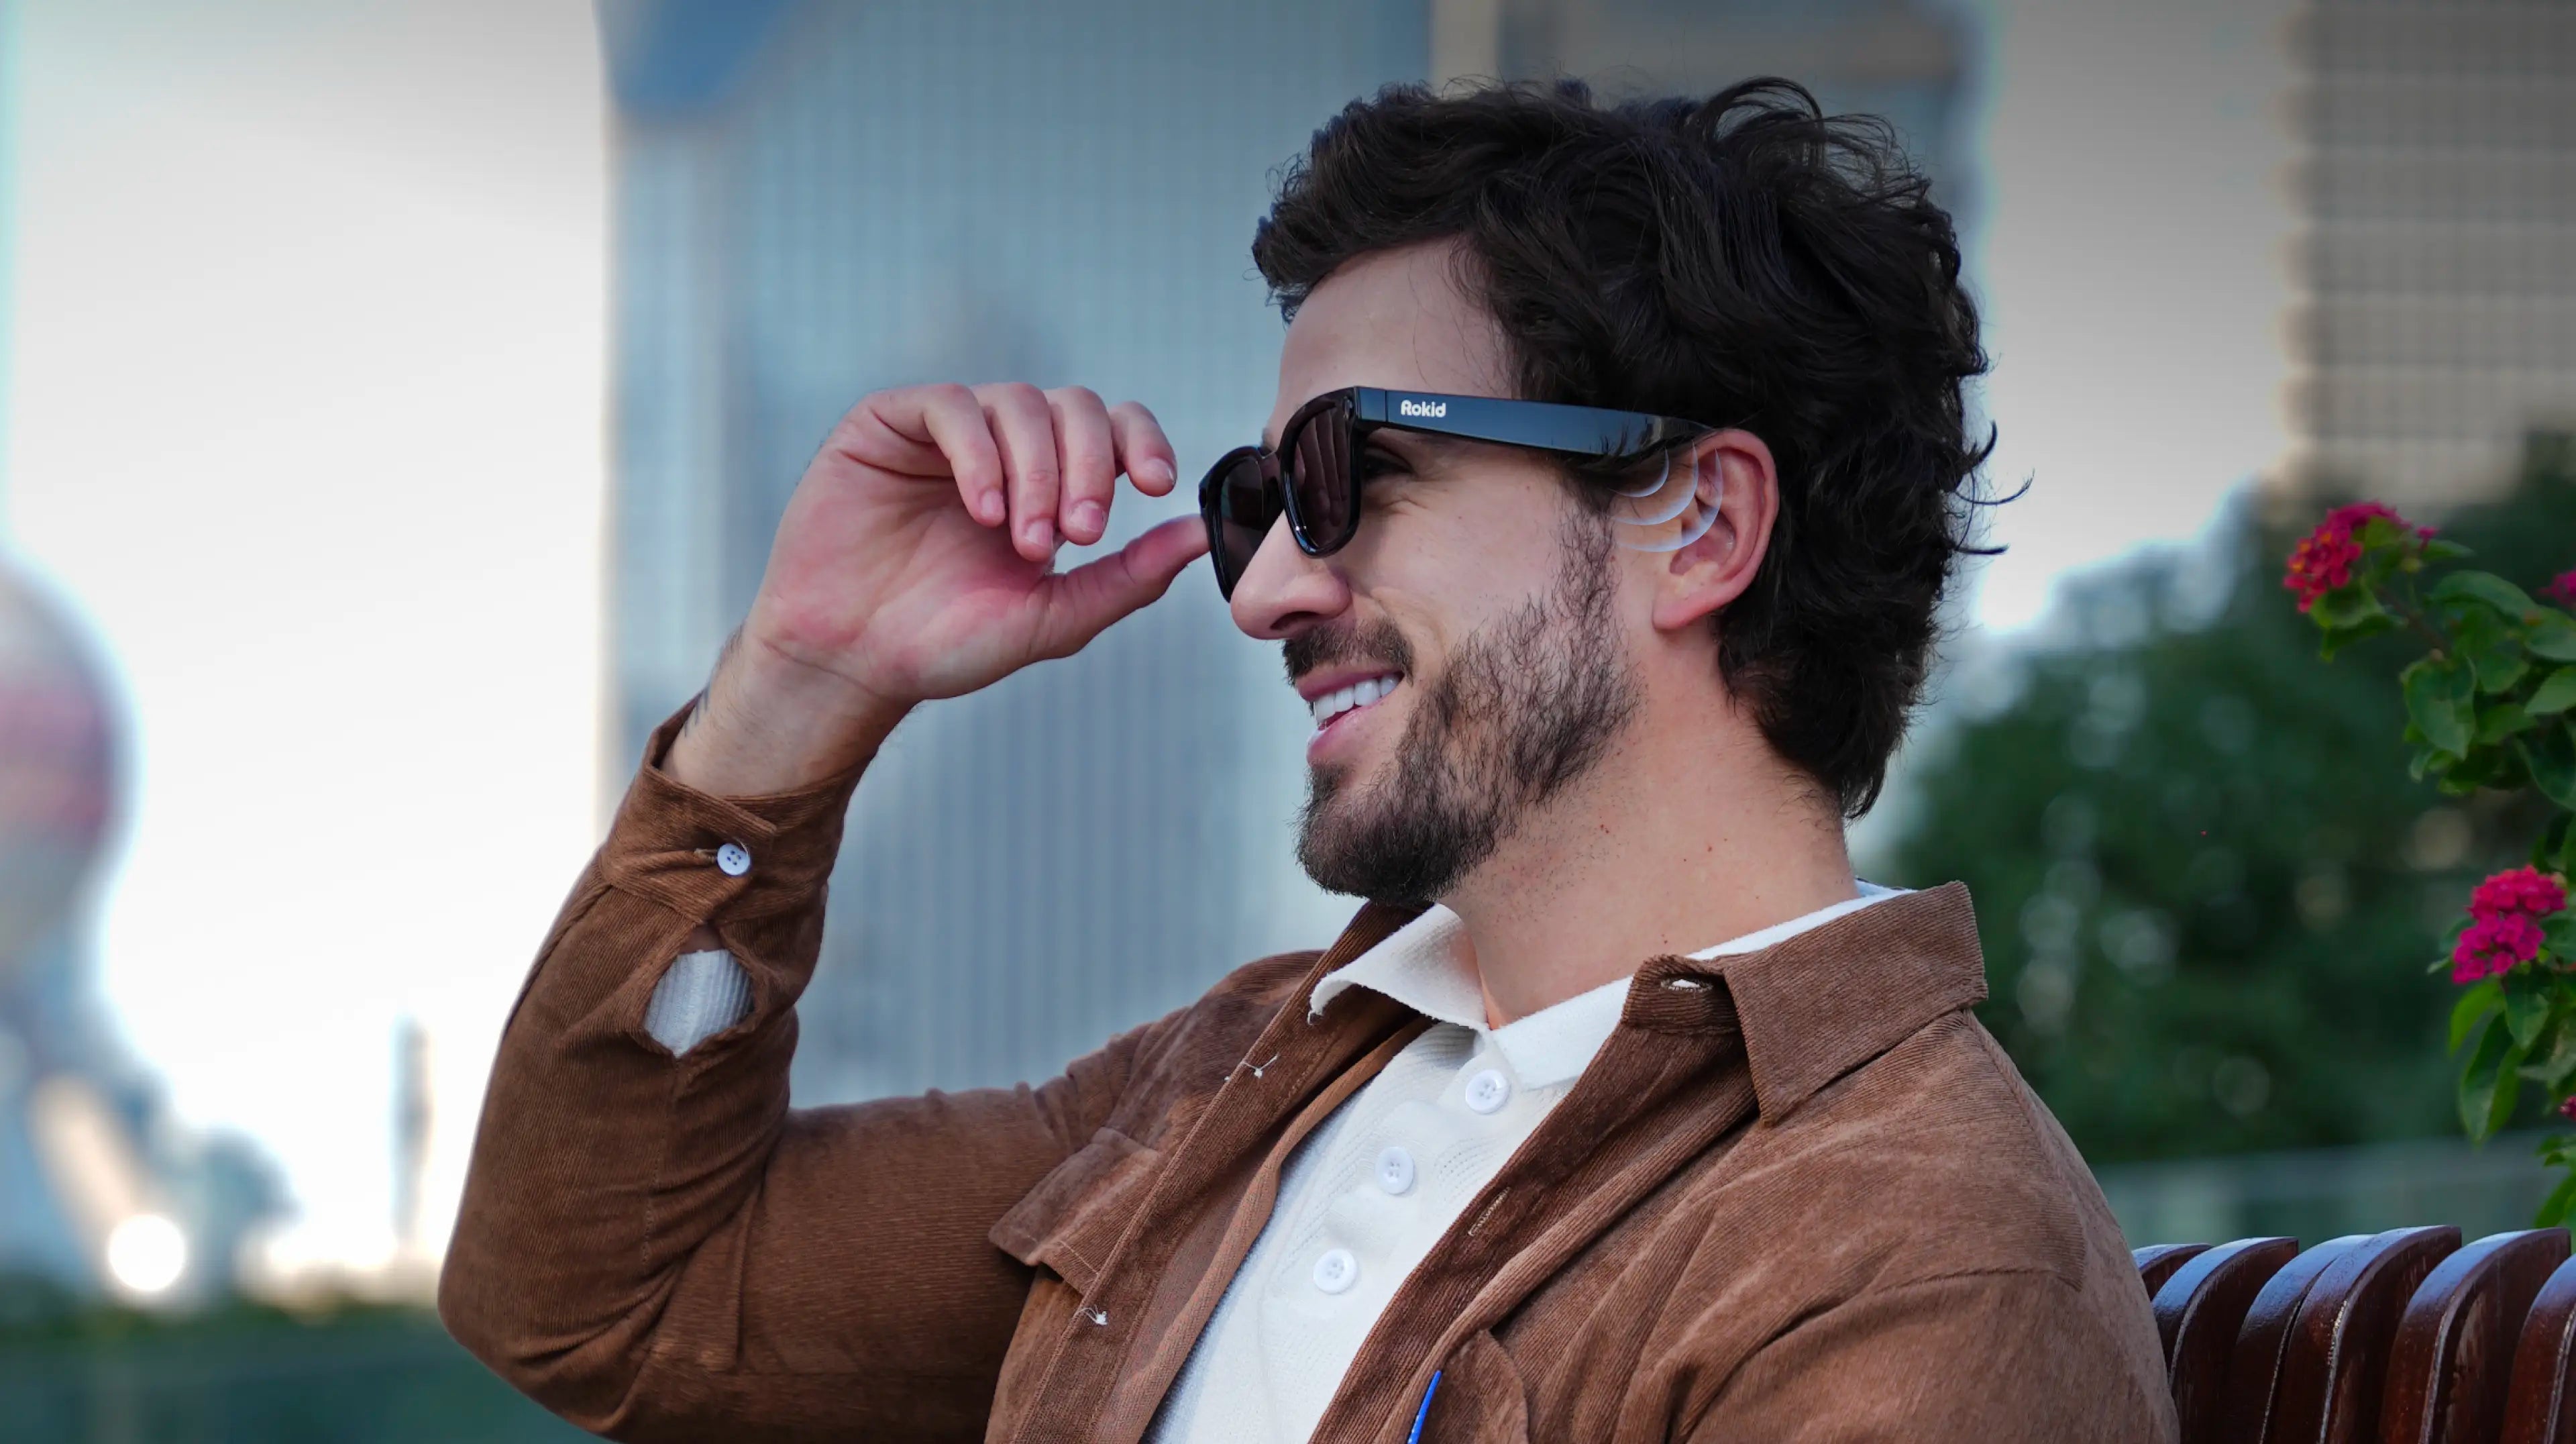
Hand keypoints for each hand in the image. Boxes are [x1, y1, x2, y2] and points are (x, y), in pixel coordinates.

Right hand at [668, 383, 1208, 794]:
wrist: (851, 663)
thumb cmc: (946, 644)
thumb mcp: (1053, 617)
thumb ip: (1128, 577)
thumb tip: (1198, 533)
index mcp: (1049, 484)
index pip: (1113, 429)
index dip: (1141, 442)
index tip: (1155, 484)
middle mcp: (1003, 448)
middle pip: (1076, 407)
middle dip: (1090, 467)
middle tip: (1079, 534)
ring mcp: (947, 434)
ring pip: (1019, 403)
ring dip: (1037, 469)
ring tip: (1024, 539)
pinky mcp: (888, 424)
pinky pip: (951, 405)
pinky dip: (980, 453)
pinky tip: (983, 509)